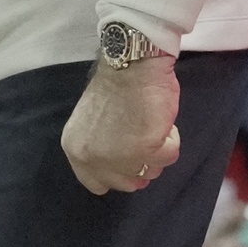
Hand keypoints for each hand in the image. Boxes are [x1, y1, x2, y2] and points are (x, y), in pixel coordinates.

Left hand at [61, 54, 179, 194]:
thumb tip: (125, 169)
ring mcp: (120, 156)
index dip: (117, 173)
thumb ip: (102, 148)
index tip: (128, 157)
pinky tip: (160, 120)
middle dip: (140, 163)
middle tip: (144, 137)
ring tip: (150, 122)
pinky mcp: (146, 149)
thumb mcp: (94, 124)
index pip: (96, 183)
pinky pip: (169, 156)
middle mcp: (93, 158)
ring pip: (150, 172)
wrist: (131, 63)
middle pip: (126, 183)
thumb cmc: (115, 87)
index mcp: (76, 149)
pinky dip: (171, 140)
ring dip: (157, 150)